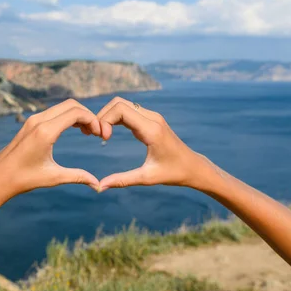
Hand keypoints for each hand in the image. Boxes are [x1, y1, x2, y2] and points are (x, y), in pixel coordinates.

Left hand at [0, 99, 101, 207]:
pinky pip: (54, 112)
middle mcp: (38, 121)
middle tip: (97, 132)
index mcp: (45, 132)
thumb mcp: (53, 177)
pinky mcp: (30, 123)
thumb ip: (77, 177)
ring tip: (88, 132)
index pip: (75, 113)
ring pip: (62, 107)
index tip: (100, 134)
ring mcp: (33, 120)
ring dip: (78, 115)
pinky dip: (67, 117)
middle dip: (88, 115)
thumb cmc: (23, 179)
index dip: (93, 120)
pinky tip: (75, 130)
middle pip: (71, 105)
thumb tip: (98, 186)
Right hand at [97, 97, 213, 190]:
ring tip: (101, 134)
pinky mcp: (151, 118)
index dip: (105, 120)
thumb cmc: (173, 173)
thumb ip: (122, 180)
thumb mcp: (147, 178)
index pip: (121, 110)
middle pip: (118, 102)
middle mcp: (152, 118)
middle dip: (103, 116)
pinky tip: (109, 133)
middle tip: (97, 136)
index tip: (102, 138)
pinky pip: (128, 109)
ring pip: (122, 104)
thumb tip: (99, 187)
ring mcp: (152, 116)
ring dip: (108, 115)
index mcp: (151, 130)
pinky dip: (115, 117)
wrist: (194, 167)